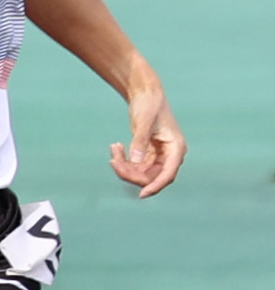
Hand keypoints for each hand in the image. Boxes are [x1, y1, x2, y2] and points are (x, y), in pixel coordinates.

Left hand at [110, 79, 183, 198]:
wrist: (145, 94)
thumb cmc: (149, 105)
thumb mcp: (143, 122)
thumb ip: (139, 140)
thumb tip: (136, 161)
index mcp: (176, 148)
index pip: (168, 174)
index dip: (156, 186)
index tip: (142, 195)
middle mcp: (170, 155)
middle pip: (151, 177)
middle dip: (130, 173)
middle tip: (113, 160)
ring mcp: (159, 156)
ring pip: (141, 173)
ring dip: (124, 166)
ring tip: (114, 148)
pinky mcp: (148, 154)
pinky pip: (135, 166)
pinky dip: (123, 160)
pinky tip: (115, 146)